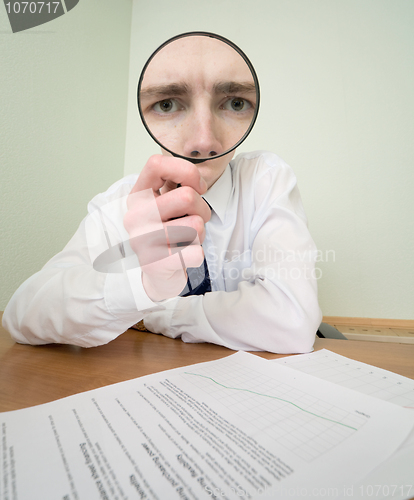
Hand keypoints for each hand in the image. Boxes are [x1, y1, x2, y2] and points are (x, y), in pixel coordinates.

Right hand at [123, 155, 210, 300]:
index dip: (186, 171)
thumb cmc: (167, 232)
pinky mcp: (155, 263)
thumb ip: (177, 184)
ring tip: (186, 239)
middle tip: (194, 220)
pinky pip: (196, 253)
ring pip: (195, 225)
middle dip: (202, 209)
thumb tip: (198, 182)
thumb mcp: (167, 203)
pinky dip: (198, 254)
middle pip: (187, 196)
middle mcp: (135, 216)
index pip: (157, 164)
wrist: (157, 272)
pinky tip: (184, 255)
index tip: (198, 187)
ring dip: (200, 233)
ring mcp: (142, 240)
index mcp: (137, 196)